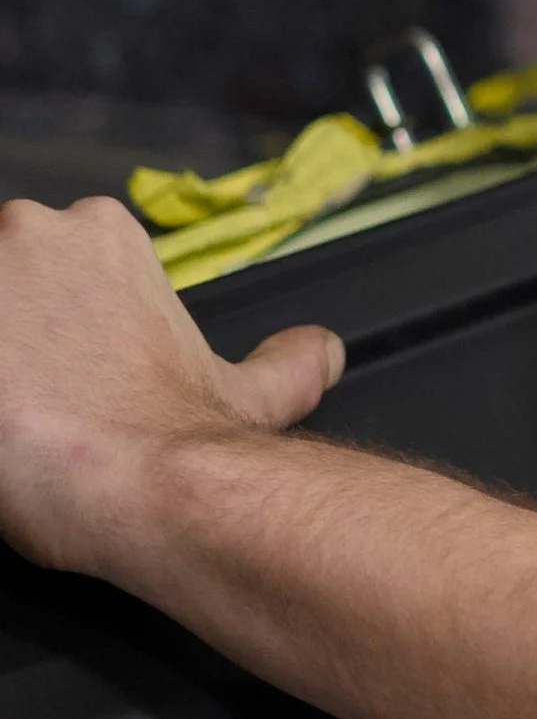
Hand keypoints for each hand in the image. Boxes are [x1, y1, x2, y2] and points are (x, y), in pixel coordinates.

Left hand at [0, 196, 341, 579]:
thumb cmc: (183, 439)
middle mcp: (29, 232)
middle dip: (4, 338)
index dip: (38, 328)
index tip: (49, 378)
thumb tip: (323, 353)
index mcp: (101, 232)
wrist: (147, 487)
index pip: (37, 269)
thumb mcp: (255, 395)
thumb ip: (287, 364)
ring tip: (11, 421)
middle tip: (24, 402)